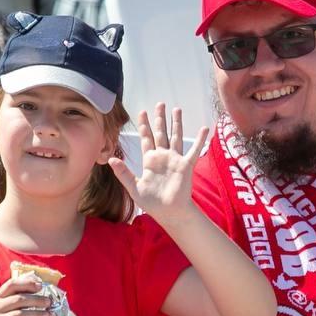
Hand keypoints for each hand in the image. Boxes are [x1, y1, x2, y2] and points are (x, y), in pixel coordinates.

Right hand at [0, 276, 52, 315]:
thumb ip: (11, 302)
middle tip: (49, 302)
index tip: (40, 285)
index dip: (27, 283)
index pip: (11, 285)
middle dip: (37, 300)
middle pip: (19, 299)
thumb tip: (36, 297)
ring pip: (21, 315)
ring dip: (38, 314)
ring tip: (49, 315)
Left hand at [109, 104, 208, 224]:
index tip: (142, 112)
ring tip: (177, 109)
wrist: (169, 212)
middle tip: (160, 104)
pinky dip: (200, 140)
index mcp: (150, 160)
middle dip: (160, 119)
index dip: (144, 126)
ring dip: (176, 123)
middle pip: (161, 133)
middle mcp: (163, 157)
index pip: (146, 138)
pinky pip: (194, 150)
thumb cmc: (152, 203)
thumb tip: (111, 159)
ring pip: (176, 137)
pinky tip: (205, 129)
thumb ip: (123, 173)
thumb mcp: (134, 187)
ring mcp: (175, 160)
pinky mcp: (186, 165)